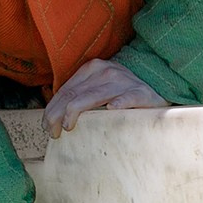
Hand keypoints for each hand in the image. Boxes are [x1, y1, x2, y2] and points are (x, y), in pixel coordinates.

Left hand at [42, 57, 168, 136]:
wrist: (157, 90)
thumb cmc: (123, 94)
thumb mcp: (99, 88)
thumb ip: (80, 96)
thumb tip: (54, 115)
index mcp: (92, 69)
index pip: (65, 90)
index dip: (51, 109)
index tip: (45, 126)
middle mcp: (105, 71)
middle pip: (73, 95)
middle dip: (57, 116)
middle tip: (53, 134)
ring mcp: (123, 81)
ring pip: (92, 97)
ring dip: (74, 114)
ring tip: (68, 128)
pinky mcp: (140, 93)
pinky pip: (126, 98)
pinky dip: (118, 103)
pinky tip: (110, 110)